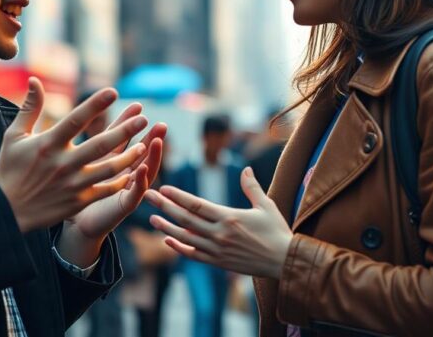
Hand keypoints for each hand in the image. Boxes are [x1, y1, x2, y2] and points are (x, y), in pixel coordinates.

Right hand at [0, 77, 149, 231]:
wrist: (7, 210)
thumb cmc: (11, 168)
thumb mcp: (15, 136)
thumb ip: (30, 108)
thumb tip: (35, 80)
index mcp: (47, 144)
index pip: (75, 120)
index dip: (95, 105)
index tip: (113, 91)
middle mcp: (62, 163)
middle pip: (99, 144)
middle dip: (124, 131)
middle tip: (143, 118)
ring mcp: (72, 184)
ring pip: (108, 169)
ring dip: (128, 157)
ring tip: (143, 146)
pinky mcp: (78, 201)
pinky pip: (106, 190)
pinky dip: (121, 181)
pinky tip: (133, 171)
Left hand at [67, 104, 166, 238]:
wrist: (73, 224)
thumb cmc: (68, 193)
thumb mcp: (69, 162)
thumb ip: (66, 139)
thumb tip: (49, 111)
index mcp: (109, 160)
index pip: (122, 137)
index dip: (129, 121)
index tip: (138, 105)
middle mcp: (122, 172)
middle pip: (141, 150)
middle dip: (151, 136)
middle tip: (160, 123)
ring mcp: (126, 188)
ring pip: (145, 169)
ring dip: (153, 155)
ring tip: (157, 141)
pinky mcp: (123, 205)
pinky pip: (135, 193)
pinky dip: (140, 181)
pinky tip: (143, 168)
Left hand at [144, 166, 292, 278]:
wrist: (284, 261)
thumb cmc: (277, 231)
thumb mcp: (266, 205)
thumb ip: (252, 187)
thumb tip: (245, 168)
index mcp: (230, 217)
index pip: (197, 205)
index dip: (178, 197)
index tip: (164, 188)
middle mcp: (220, 234)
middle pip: (186, 219)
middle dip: (165, 207)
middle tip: (148, 196)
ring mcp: (217, 250)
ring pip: (186, 238)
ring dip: (167, 227)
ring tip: (152, 218)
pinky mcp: (219, 263)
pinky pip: (194, 255)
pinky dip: (179, 248)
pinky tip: (167, 240)